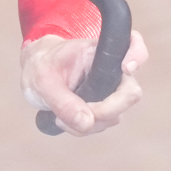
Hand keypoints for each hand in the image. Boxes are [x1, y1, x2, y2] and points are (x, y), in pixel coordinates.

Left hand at [21, 29, 147, 134]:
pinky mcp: (102, 107)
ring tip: (60, 117)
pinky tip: (64, 121)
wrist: (33, 73)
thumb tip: (88, 123)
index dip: (137, 55)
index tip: (126, 68)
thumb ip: (63, 102)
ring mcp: (109, 90)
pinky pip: (102, 123)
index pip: (132, 43)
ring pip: (115, 115)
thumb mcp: (43, 80)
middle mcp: (111, 70)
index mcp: (98, 52)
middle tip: (78, 116)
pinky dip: (83, 128)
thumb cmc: (41, 65)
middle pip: (129, 93)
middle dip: (105, 111)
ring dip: (89, 123)